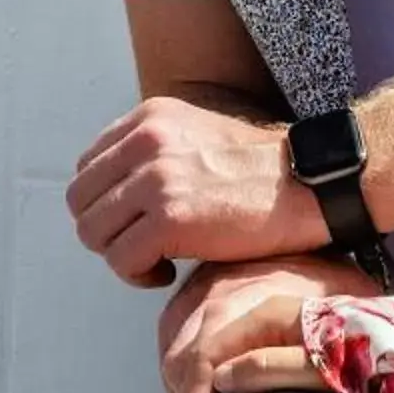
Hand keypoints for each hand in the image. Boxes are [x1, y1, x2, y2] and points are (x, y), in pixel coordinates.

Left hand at [68, 97, 324, 284]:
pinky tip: (169, 273)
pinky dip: (138, 275)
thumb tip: (116, 194)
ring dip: (121, 256)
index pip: (88, 166)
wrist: (312, 182)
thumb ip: (153, 152)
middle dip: (106, 231)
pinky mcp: (171, 220)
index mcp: (149, 118)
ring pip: (93, 232)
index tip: (136, 220)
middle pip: (81, 200)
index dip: (106, 203)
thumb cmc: (261, 171)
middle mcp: (145, 141)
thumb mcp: (197, 135)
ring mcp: (156, 179)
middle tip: (142, 246)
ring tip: (157, 261)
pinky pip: (121, 259)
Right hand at [160, 255, 373, 392]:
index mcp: (255, 306)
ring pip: (174, 340)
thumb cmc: (352, 308)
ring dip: (178, 383)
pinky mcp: (214, 285)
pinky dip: (179, 357)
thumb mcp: (329, 343)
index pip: (203, 359)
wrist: (350, 243)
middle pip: (181, 352)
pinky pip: (178, 323)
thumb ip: (277, 362)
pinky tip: (194, 383)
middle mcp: (226, 291)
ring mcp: (216, 285)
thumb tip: (222, 382)